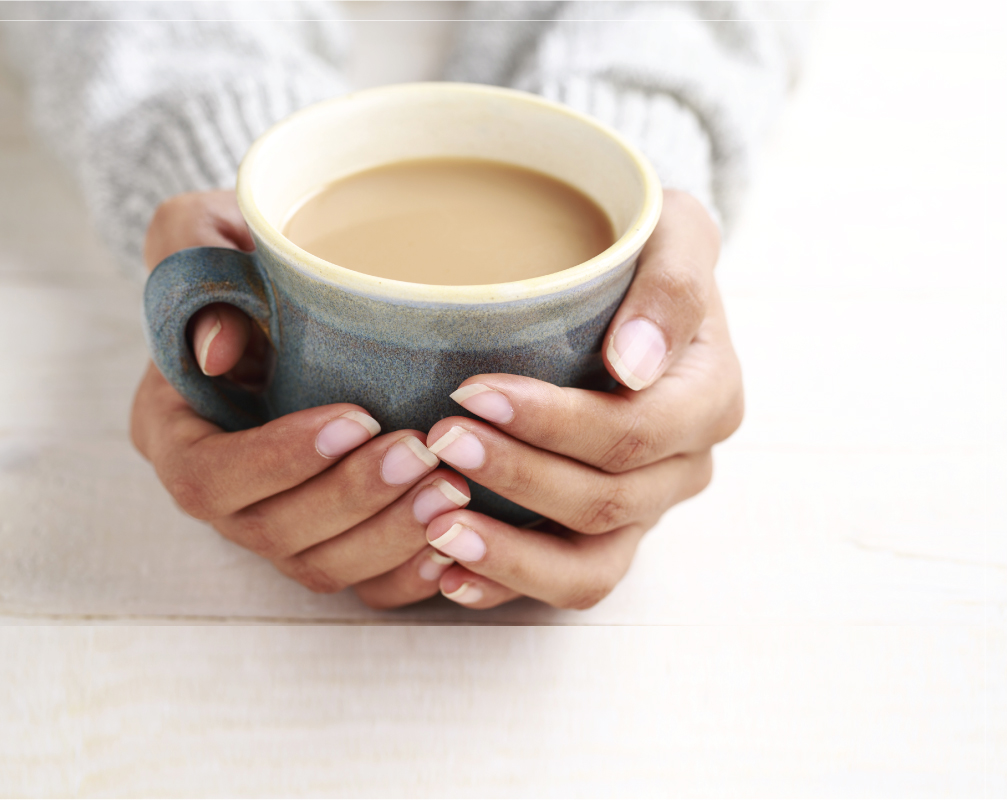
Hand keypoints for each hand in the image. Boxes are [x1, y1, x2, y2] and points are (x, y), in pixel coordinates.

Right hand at [132, 191, 472, 606]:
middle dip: (350, 500)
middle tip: (422, 453)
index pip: (207, 475)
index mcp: (172, 428)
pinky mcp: (322, 539)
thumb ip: (190, 255)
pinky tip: (453, 541)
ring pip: (319, 565)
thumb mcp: (202, 231)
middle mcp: (217, 491)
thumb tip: (215, 350)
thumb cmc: (242, 259)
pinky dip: (404, 573)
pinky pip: (358, 584)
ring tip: (452, 491)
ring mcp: (270, 522)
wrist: (289, 294)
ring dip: (388, 537)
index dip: (278, 460)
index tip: (354, 418)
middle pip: (269, 531)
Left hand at [421, 190, 743, 609]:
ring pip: (590, 566)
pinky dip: (507, 585)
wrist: (631, 288)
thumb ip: (672, 284)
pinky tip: (446, 572)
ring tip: (437, 529)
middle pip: (604, 500)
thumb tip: (635, 364)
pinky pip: (566, 582)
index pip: (633, 432)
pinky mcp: (602, 535)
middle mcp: (683, 466)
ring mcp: (644, 509)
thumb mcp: (672, 232)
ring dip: (510, 555)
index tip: (471, 391)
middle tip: (439, 442)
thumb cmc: (642, 251)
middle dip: (516, 477)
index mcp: (709, 397)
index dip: (553, 423)